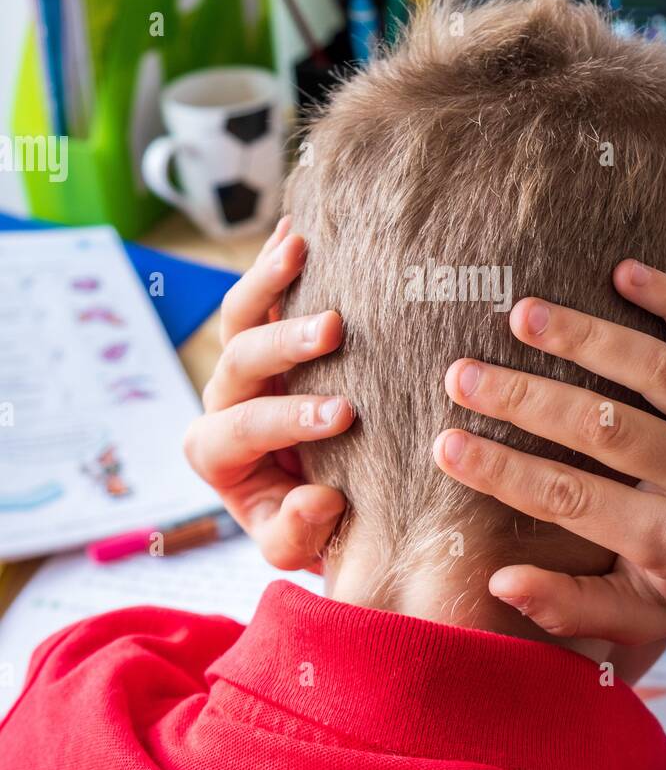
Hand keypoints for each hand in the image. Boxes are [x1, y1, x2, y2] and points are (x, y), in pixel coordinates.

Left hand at [183, 217, 353, 569]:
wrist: (327, 497)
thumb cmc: (308, 525)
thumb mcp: (297, 545)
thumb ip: (295, 534)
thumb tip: (318, 498)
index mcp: (218, 454)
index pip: (240, 429)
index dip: (286, 419)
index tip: (343, 413)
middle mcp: (224, 400)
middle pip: (237, 360)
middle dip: (282, 343)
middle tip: (332, 329)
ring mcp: (245, 362)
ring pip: (240, 312)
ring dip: (268, 278)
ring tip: (302, 247)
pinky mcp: (269, 333)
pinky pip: (264, 289)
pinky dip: (278, 257)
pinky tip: (298, 224)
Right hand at [434, 260, 665, 687]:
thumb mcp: (638, 616)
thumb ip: (570, 605)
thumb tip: (500, 580)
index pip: (572, 499)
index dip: (502, 472)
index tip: (445, 443)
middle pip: (609, 429)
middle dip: (527, 398)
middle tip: (462, 373)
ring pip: (661, 372)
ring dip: (587, 337)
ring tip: (523, 314)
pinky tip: (623, 273)